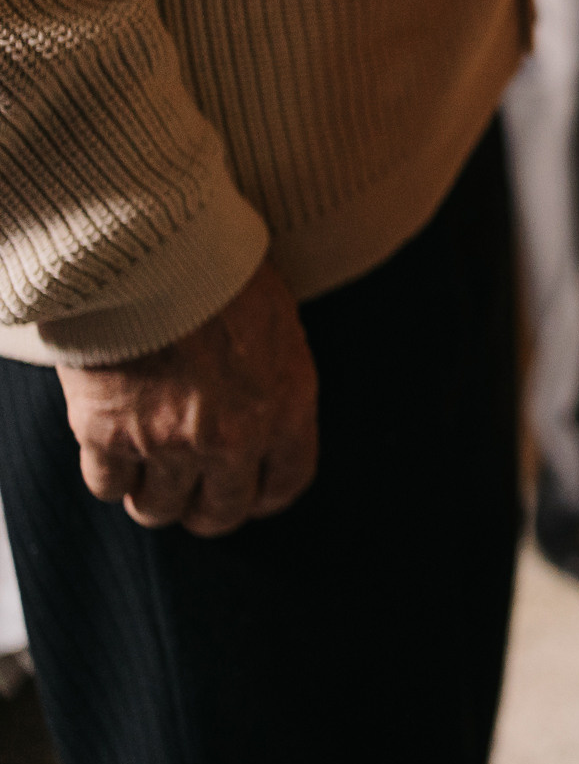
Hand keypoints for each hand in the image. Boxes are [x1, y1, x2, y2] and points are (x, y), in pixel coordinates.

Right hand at [57, 261, 317, 535]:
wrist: (156, 250)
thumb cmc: (221, 270)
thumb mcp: (277, 323)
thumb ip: (273, 376)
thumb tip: (263, 404)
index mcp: (286, 407)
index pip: (286, 484)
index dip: (263, 495)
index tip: (249, 493)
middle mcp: (234, 437)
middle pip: (220, 513)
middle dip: (205, 509)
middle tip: (191, 494)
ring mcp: (169, 441)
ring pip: (158, 509)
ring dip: (152, 496)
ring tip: (147, 472)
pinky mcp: (108, 435)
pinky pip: (107, 485)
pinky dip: (108, 474)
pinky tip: (110, 449)